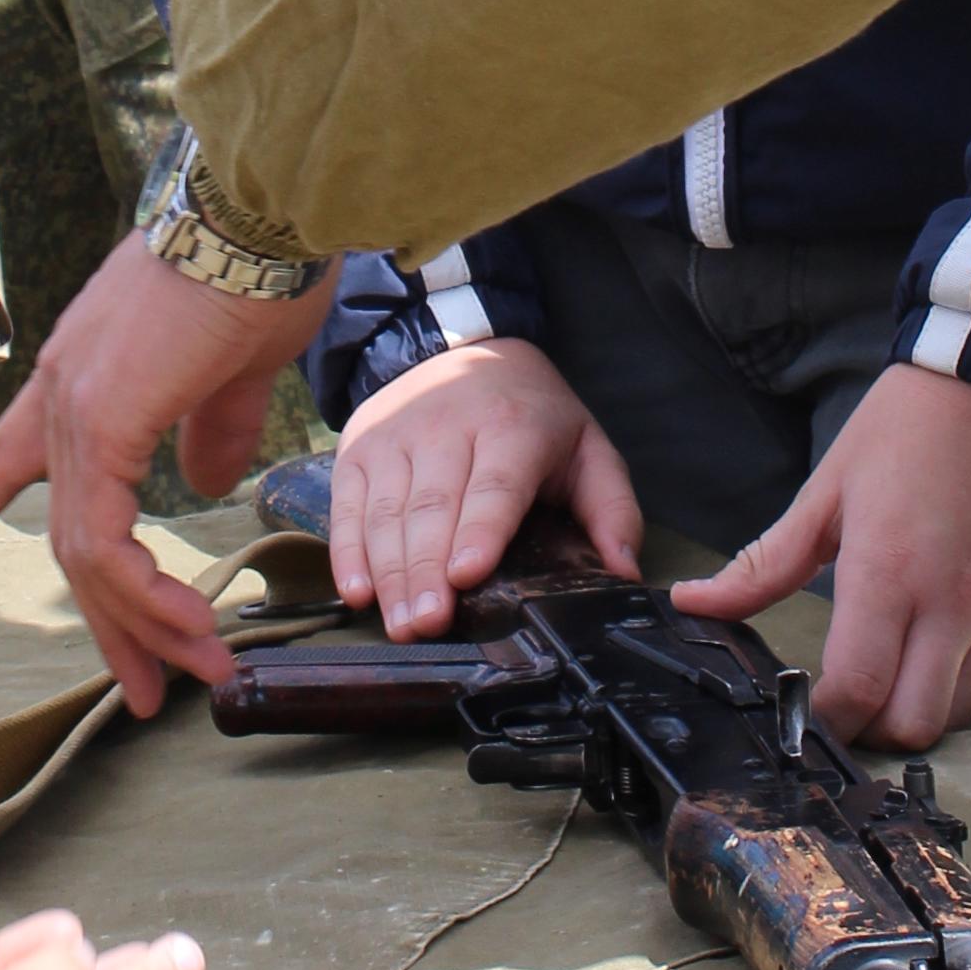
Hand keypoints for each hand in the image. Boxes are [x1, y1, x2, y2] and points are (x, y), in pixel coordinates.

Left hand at [0, 229, 338, 716]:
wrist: (261, 213)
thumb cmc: (258, 272)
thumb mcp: (232, 367)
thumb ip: (211, 428)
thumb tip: (201, 483)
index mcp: (82, 378)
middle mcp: (63, 393)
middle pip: (64, 533)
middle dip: (106, 620)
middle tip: (146, 688)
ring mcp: (76, 405)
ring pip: (84, 549)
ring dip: (141, 620)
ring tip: (193, 666)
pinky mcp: (104, 419)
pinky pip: (106, 535)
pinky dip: (141, 590)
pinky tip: (181, 621)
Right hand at [330, 339, 640, 634]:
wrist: (460, 344)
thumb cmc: (530, 413)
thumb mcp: (586, 445)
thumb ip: (612, 508)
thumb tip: (623, 570)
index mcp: (512, 426)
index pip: (495, 485)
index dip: (479, 530)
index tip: (467, 575)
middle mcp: (447, 427)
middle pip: (433, 508)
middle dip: (427, 571)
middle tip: (429, 625)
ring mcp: (396, 436)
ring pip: (387, 512)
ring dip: (390, 573)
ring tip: (400, 624)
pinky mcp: (360, 447)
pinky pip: (347, 506)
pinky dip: (349, 552)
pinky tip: (358, 592)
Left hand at [671, 370, 970, 752]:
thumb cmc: (909, 429)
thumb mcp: (827, 490)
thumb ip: (764, 565)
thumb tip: (692, 603)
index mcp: (890, 574)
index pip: (858, 691)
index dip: (823, 721)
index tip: (798, 713)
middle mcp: (952, 605)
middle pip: (911, 725)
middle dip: (868, 730)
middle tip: (840, 701)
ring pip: (956, 714)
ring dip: (914, 712)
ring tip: (883, 679)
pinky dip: (957, 689)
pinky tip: (929, 656)